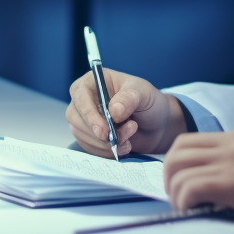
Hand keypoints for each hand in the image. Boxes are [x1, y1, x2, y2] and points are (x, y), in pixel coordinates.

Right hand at [66, 68, 186, 156]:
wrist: (156, 125)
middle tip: (129, 131)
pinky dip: (107, 151)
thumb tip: (113, 111)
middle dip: (102, 132)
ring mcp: (84, 120)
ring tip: (130, 138)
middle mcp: (83, 100)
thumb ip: (129, 99)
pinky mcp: (88, 137)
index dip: (89, 114)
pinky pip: (90, 148)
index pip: (80, 95)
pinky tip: (124, 146)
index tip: (104, 131)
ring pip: (83, 136)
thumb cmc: (148, 101)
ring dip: (107, 143)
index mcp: (92, 81)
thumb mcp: (144, 93)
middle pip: (77, 118)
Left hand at [162, 130, 233, 233]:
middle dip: (169, 176)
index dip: (178, 163)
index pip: (191, 141)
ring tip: (185, 206)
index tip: (181, 183)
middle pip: (177, 150)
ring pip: (178, 167)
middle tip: (177, 196)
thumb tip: (218, 180)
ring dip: (174, 190)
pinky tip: (192, 210)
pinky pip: (191, 187)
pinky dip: (183, 200)